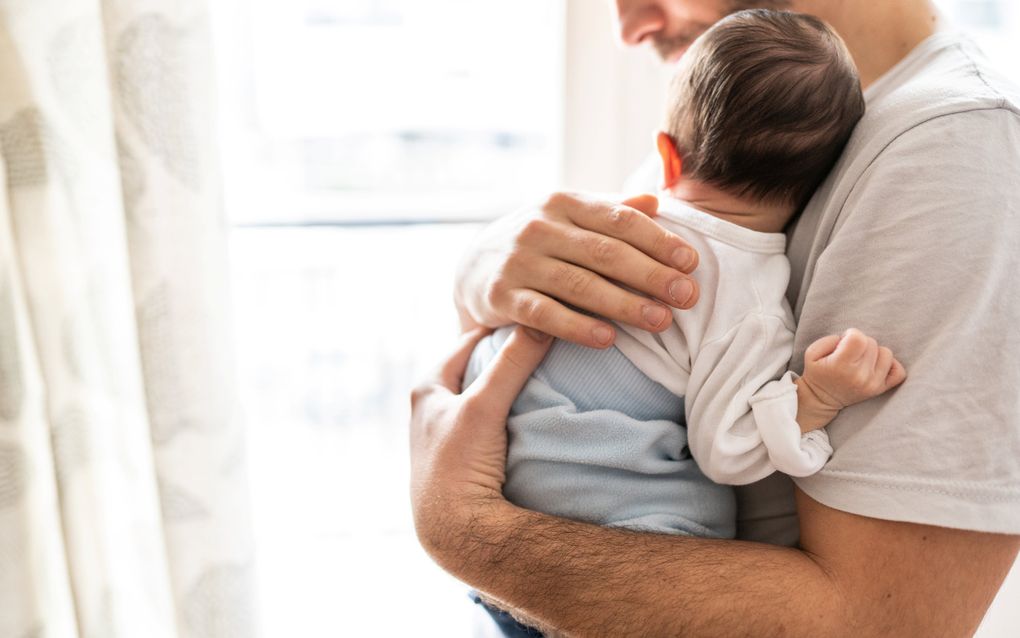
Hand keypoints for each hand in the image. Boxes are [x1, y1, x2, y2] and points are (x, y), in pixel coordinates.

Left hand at [409, 326, 552, 561]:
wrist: (453, 530)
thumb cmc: (458, 465)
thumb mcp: (484, 407)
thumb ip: (511, 364)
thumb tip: (542, 323)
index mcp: (426, 388)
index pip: (468, 341)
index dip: (500, 328)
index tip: (534, 317)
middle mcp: (431, 408)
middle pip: (476, 367)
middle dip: (505, 355)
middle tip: (543, 343)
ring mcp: (447, 434)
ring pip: (483, 396)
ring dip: (507, 386)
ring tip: (541, 374)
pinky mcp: (462, 458)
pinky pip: (489, 422)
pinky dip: (507, 412)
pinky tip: (528, 414)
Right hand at [454, 192, 699, 348]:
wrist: (473, 268)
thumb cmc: (539, 244)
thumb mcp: (569, 219)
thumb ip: (611, 211)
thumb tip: (656, 200)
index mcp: (563, 203)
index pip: (619, 220)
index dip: (658, 241)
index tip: (691, 262)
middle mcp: (539, 227)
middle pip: (605, 252)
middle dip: (651, 275)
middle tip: (687, 296)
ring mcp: (518, 262)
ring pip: (579, 284)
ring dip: (624, 304)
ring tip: (660, 321)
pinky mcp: (500, 296)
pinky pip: (544, 314)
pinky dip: (577, 327)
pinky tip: (608, 339)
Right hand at [796, 329, 906, 431]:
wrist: (821, 399)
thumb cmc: (817, 373)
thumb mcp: (811, 353)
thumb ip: (830, 339)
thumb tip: (850, 339)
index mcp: (841, 365)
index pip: (858, 338)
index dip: (851, 334)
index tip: (844, 342)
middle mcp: (859, 376)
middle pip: (871, 343)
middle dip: (860, 343)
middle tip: (850, 353)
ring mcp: (872, 384)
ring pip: (886, 353)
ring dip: (874, 352)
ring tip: (861, 359)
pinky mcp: (880, 389)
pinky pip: (899, 372)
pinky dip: (890, 365)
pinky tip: (876, 365)